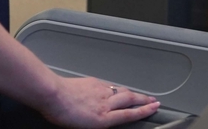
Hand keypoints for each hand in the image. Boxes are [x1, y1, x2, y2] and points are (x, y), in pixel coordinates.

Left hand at [41, 77, 159, 126]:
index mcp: (102, 118)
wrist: (52, 94)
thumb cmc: (61, 114)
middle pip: (130, 99)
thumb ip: (98, 123)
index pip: (129, 114)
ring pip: (120, 91)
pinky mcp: (93, 83)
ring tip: (139, 96)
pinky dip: (115, 90)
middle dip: (144, 100)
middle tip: (153, 100)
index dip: (144, 111)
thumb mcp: (82, 128)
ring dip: (132, 94)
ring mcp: (100, 90)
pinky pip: (108, 86)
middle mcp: (104, 103)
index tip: (154, 107)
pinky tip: (114, 91)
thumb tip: (105, 120)